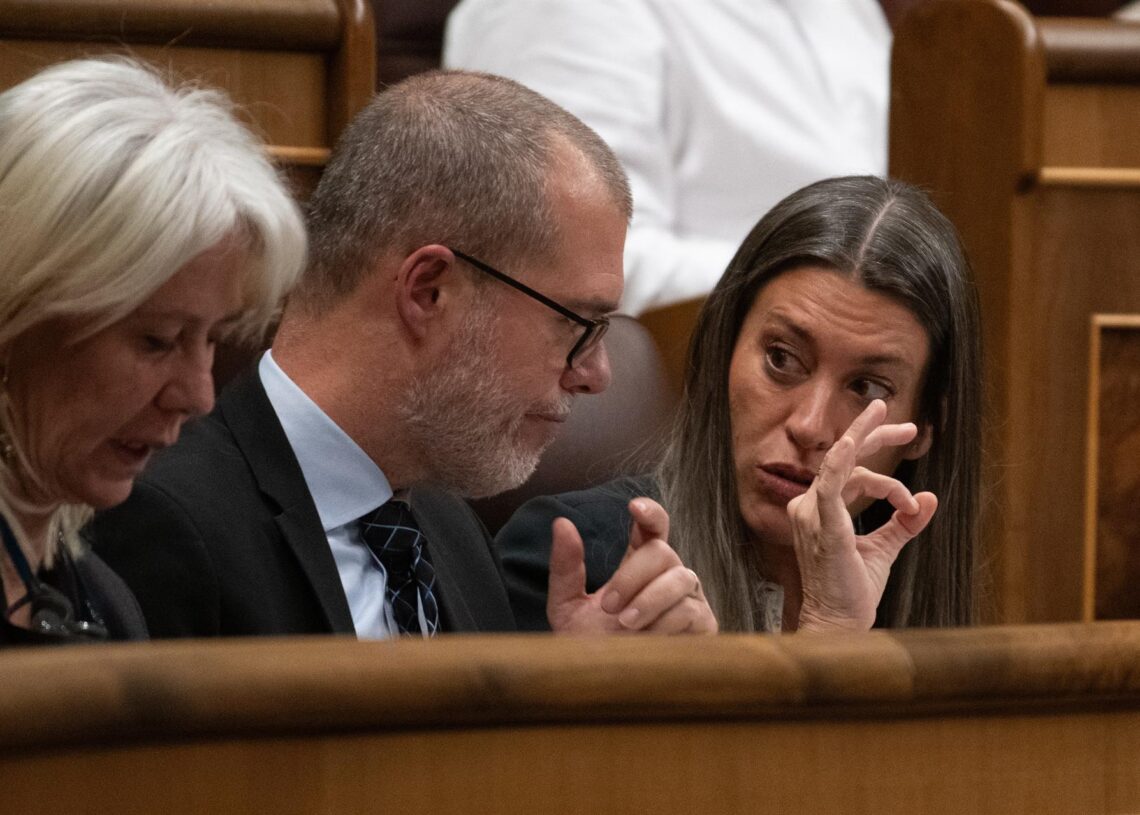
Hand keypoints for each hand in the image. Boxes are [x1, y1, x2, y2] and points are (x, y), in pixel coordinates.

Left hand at [546, 497, 717, 634]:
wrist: (606, 692)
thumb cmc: (590, 647)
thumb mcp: (567, 606)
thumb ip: (566, 566)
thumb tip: (561, 523)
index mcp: (639, 565)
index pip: (653, 527)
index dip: (650, 512)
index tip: (633, 506)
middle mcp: (668, 575)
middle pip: (662, 550)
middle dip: (632, 575)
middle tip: (609, 606)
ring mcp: (689, 599)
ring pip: (680, 577)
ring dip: (649, 599)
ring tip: (624, 624)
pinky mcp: (703, 625)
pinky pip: (691, 610)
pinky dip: (665, 623)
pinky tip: (649, 640)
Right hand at [789, 400, 937, 631]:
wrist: (839, 622)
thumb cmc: (853, 590)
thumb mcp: (884, 548)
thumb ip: (903, 522)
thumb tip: (928, 498)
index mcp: (820, 510)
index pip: (849, 473)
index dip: (885, 476)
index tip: (912, 502)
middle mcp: (809, 506)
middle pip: (842, 457)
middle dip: (874, 434)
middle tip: (909, 426)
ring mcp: (812, 514)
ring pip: (844, 465)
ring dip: (873, 444)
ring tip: (906, 430)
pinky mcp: (824, 525)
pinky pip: (830, 485)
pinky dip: (841, 462)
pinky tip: (851, 444)